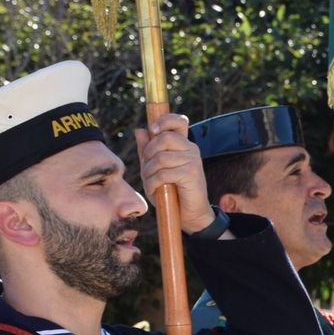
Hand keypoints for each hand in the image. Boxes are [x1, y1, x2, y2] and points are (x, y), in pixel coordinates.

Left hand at [135, 114, 214, 233]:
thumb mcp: (155, 169)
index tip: (152, 129)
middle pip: (163, 138)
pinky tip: (154, 190)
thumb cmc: (171, 192)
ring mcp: (193, 160)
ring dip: (148, 172)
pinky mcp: (191, 174)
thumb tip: (140, 130)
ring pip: (161, 158)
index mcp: (183, 144)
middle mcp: (190, 149)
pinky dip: (153, 183)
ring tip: (149, 182)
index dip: (165, 120)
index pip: (178, 121)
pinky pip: (164, 173)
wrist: (189, 214)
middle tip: (146, 168)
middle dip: (148, 153)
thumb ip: (148, 150)